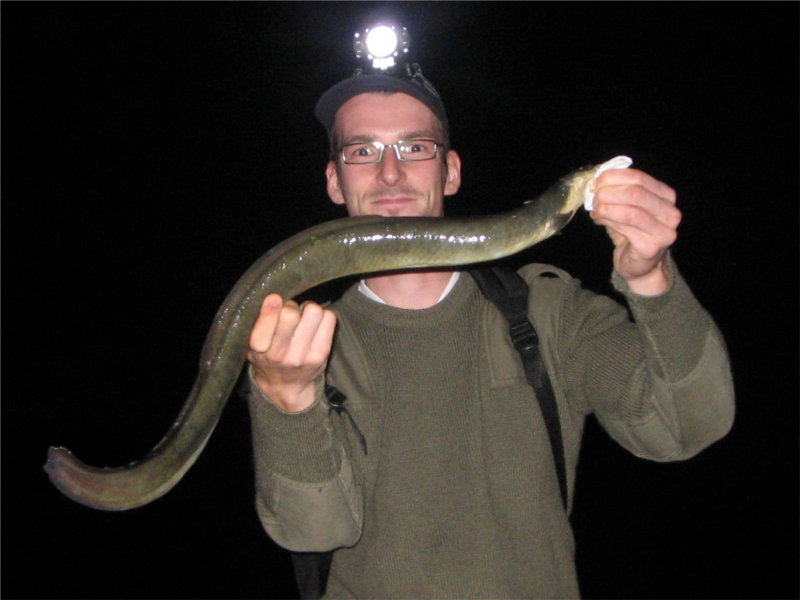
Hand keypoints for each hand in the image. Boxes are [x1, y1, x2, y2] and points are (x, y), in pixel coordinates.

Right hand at [247, 293, 336, 412]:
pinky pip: (329, 318)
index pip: (265, 324)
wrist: (287, 386)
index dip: (271, 307)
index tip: (274, 298)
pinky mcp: (321, 354)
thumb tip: (275, 298)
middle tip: (290, 312)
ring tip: (304, 316)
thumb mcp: (253, 344)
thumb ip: (260, 323)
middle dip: (290, 306)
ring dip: (308, 308)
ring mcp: (303, 356)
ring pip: (313, 312)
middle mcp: (280, 355)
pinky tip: (315, 323)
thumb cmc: (268, 357)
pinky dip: (322, 315)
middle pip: (290, 314)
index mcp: (259, 350)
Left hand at [590, 168, 680, 294]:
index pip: (640, 178)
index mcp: (666, 196)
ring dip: (606, 208)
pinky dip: (608, 221)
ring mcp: (665, 231)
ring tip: (595, 211)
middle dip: (608, 193)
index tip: (596, 182)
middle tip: (593, 198)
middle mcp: (671, 212)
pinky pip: (626, 228)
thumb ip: (617, 191)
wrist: (639, 265)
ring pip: (630, 211)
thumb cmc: (631, 232)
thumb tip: (597, 178)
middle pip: (636, 193)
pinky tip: (599, 220)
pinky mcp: (652, 246)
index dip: (615, 177)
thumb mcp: (625, 207)